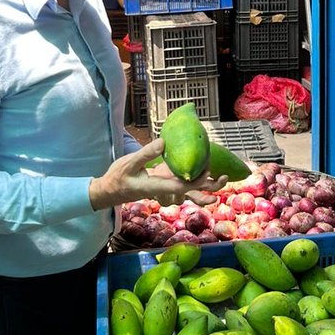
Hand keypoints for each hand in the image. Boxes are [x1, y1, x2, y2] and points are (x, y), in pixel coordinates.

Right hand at [89, 139, 226, 210]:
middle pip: (190, 192)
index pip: (180, 186)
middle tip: (224, 177)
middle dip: (208, 187)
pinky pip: (184, 186)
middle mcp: (164, 190)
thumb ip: (145, 153)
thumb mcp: (128, 163)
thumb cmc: (118, 177)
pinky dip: (196, 182)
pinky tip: (205, 173)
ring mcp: (165, 189)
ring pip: (189, 192)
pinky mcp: (165, 186)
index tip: (208, 171)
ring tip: (222, 178)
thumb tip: (163, 142)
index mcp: (156, 187)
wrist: (110, 191)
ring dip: (205, 187)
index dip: (195, 181)